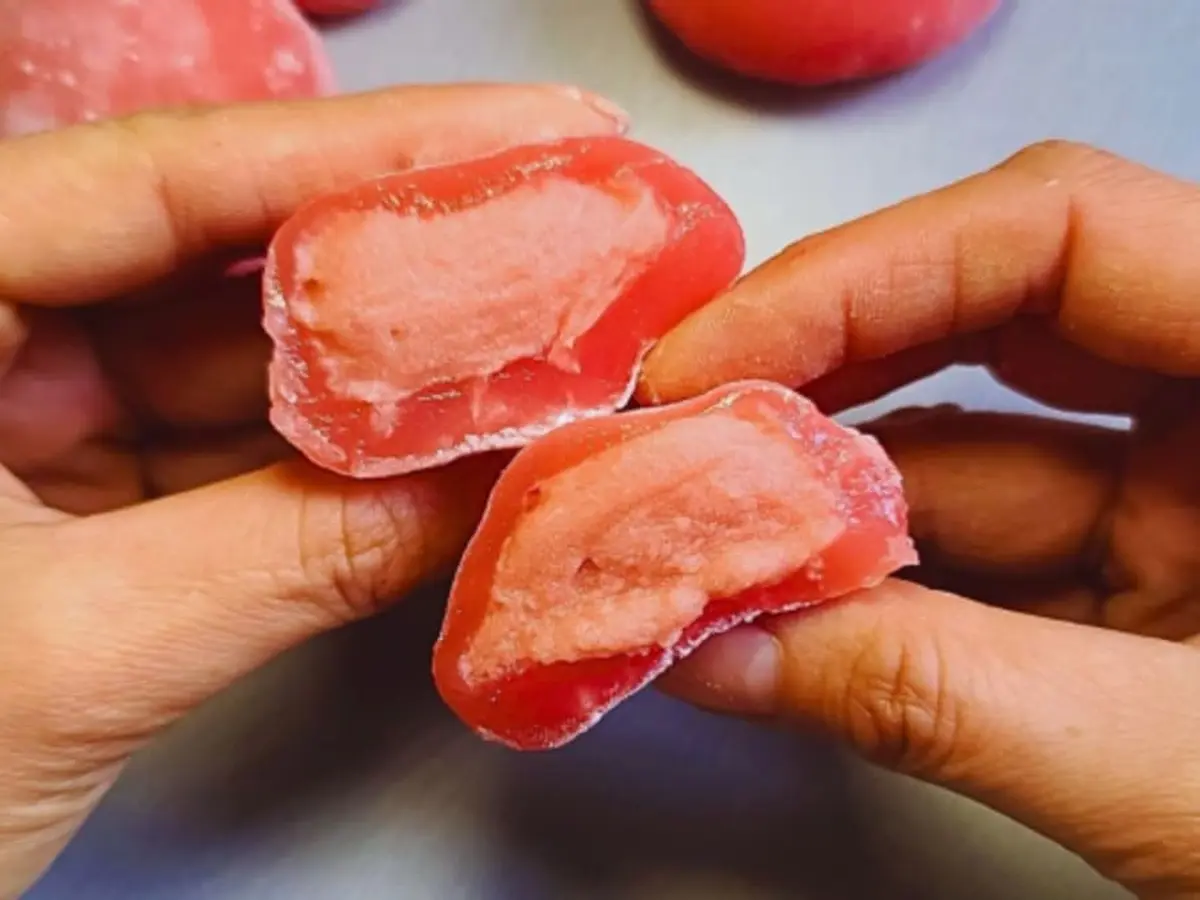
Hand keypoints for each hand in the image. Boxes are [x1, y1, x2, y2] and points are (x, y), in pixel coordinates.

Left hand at [0, 83, 625, 898]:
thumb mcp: (69, 662)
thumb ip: (293, 560)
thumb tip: (493, 488)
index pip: (157, 183)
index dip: (361, 150)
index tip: (526, 133)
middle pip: (215, 260)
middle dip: (394, 255)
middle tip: (551, 220)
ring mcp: (19, 421)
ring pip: (237, 367)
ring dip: (383, 372)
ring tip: (527, 338)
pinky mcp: (69, 505)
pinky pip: (228, 455)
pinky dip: (336, 463)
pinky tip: (442, 448)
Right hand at [643, 141, 1199, 897]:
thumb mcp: (1192, 783)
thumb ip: (944, 700)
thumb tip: (720, 651)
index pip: (1065, 231)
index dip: (866, 271)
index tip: (717, 351)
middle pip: (995, 309)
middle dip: (820, 364)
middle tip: (678, 415)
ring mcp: (1195, 492)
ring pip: (971, 442)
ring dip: (827, 492)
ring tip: (702, 529)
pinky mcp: (1147, 572)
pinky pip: (983, 541)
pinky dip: (872, 573)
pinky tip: (780, 603)